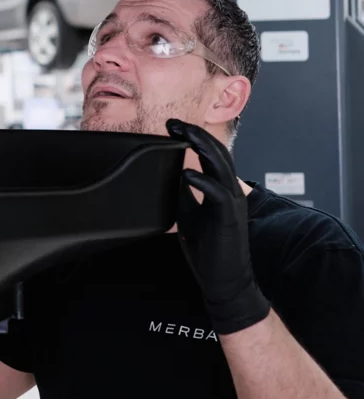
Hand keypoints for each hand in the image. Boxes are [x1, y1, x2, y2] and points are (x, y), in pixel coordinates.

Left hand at [166, 118, 270, 334]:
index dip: (194, 138)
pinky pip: (219, 195)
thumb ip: (183, 193)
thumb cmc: (209, 249)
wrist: (224, 280)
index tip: (172, 126)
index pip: (210, 155)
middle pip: (218, 154)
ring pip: (222, 168)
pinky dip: (203, 183)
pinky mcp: (230, 220)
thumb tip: (169, 173)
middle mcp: (230, 192)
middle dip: (196, 135)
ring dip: (202, 149)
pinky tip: (186, 175)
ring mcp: (233, 205)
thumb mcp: (188, 213)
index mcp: (221, 189)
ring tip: (183, 136)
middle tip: (174, 123)